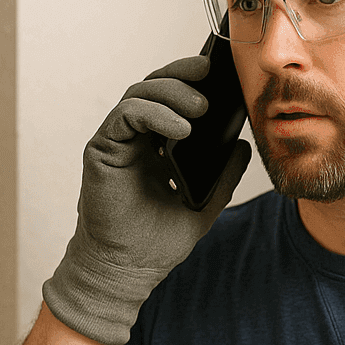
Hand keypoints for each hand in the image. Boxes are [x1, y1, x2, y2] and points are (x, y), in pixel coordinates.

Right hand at [42, 55, 251, 344]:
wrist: (129, 270)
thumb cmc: (157, 242)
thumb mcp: (203, 204)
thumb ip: (223, 176)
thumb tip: (243, 146)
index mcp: (157, 146)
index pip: (172, 99)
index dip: (191, 81)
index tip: (220, 74)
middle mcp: (135, 139)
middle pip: (154, 87)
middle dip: (182, 75)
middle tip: (209, 75)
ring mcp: (117, 142)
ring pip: (139, 94)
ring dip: (171, 94)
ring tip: (200, 108)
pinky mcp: (101, 150)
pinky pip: (125, 116)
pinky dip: (153, 115)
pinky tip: (181, 130)